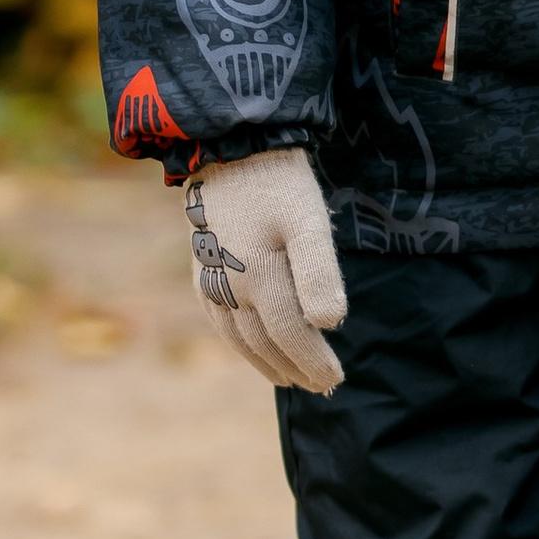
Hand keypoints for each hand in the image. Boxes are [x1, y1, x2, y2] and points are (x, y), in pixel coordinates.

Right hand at [186, 149, 347, 393]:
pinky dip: (239, 343)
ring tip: (291, 379)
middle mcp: (228, 289)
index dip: (313, 361)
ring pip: (239, 338)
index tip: (336, 379)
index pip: (290, 336)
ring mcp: (210, 283)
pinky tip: (252, 349)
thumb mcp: (309, 222)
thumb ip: (319, 274)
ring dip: (266, 363)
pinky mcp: (201, 273)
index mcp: (258, 278)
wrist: (231, 151)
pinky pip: (219, 322)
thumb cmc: (279, 185)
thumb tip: (328, 324)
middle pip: (265, 343)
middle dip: (295, 368)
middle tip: (321, 387)